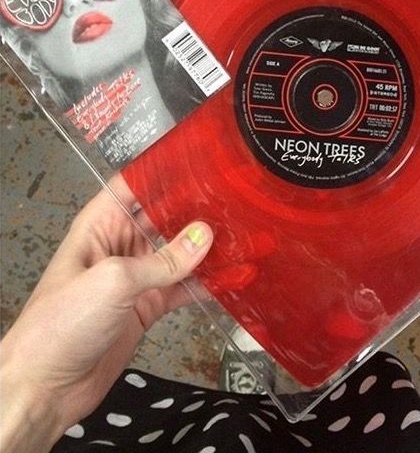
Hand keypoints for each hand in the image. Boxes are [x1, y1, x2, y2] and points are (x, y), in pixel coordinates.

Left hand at [0, 174, 212, 452]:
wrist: (45, 387)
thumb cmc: (61, 324)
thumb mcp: (114, 281)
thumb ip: (163, 260)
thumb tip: (204, 237)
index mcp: (100, 225)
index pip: (134, 186)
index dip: (164, 173)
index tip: (201, 164)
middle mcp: (120, 245)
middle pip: (163, 217)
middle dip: (195, 210)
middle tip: (234, 200)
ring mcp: (136, 278)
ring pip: (177, 254)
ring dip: (205, 248)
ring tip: (242, 235)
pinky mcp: (147, 307)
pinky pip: (182, 288)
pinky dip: (205, 284)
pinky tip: (231, 277)